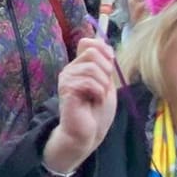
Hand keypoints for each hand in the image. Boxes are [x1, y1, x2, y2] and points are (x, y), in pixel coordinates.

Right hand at [43, 38, 119, 175]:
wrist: (88, 134)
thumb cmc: (97, 112)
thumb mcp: (107, 83)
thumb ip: (105, 65)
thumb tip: (105, 45)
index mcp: (79, 66)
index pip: (88, 42)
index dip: (103, 49)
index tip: (109, 67)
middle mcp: (70, 68)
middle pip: (93, 52)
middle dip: (106, 70)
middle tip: (103, 88)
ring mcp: (67, 78)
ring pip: (93, 68)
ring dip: (103, 85)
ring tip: (98, 97)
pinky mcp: (66, 88)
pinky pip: (89, 82)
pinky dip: (98, 92)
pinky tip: (94, 101)